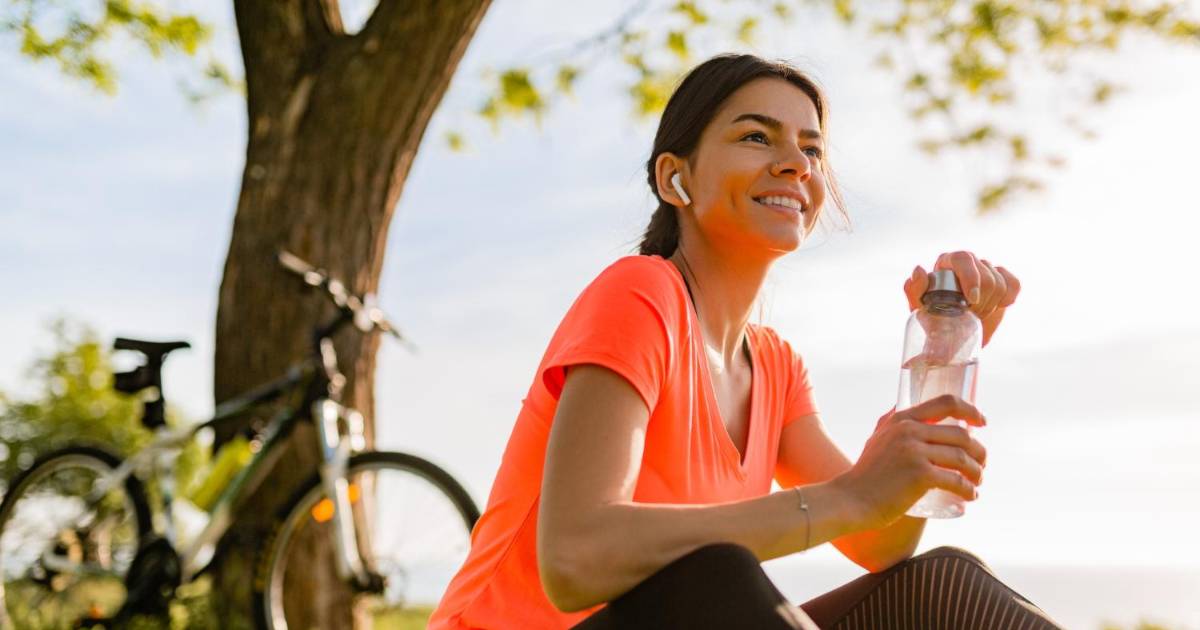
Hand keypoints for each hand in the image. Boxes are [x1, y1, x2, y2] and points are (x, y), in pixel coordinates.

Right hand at [836, 395, 987, 530]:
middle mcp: (909, 431)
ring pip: (962, 458)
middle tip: (981, 464)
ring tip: (977, 482)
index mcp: (902, 419)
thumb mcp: (877, 438)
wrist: (850, 499)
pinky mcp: (920, 475)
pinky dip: (969, 490)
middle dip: (979, 451)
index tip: (982, 422)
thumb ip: (891, 423)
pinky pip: (956, 480)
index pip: (946, 403)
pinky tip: (971, 496)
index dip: (970, 410)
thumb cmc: (866, 474)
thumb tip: (905, 409)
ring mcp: (914, 452)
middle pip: (961, 435)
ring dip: (977, 472)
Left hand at [903, 251, 1020, 346]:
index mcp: (946, 262)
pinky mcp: (1003, 280)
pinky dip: (1009, 298)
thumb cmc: (932, 319)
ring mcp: (986, 269)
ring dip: (991, 304)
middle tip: (970, 315)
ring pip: (1000, 282)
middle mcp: (967, 261)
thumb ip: (914, 290)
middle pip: (986, 273)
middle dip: (981, 300)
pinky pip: (1014, 284)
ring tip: (977, 315)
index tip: (971, 300)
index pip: (963, 259)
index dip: (970, 277)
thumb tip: (919, 269)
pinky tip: (998, 306)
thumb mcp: (919, 308)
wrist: (954, 336)